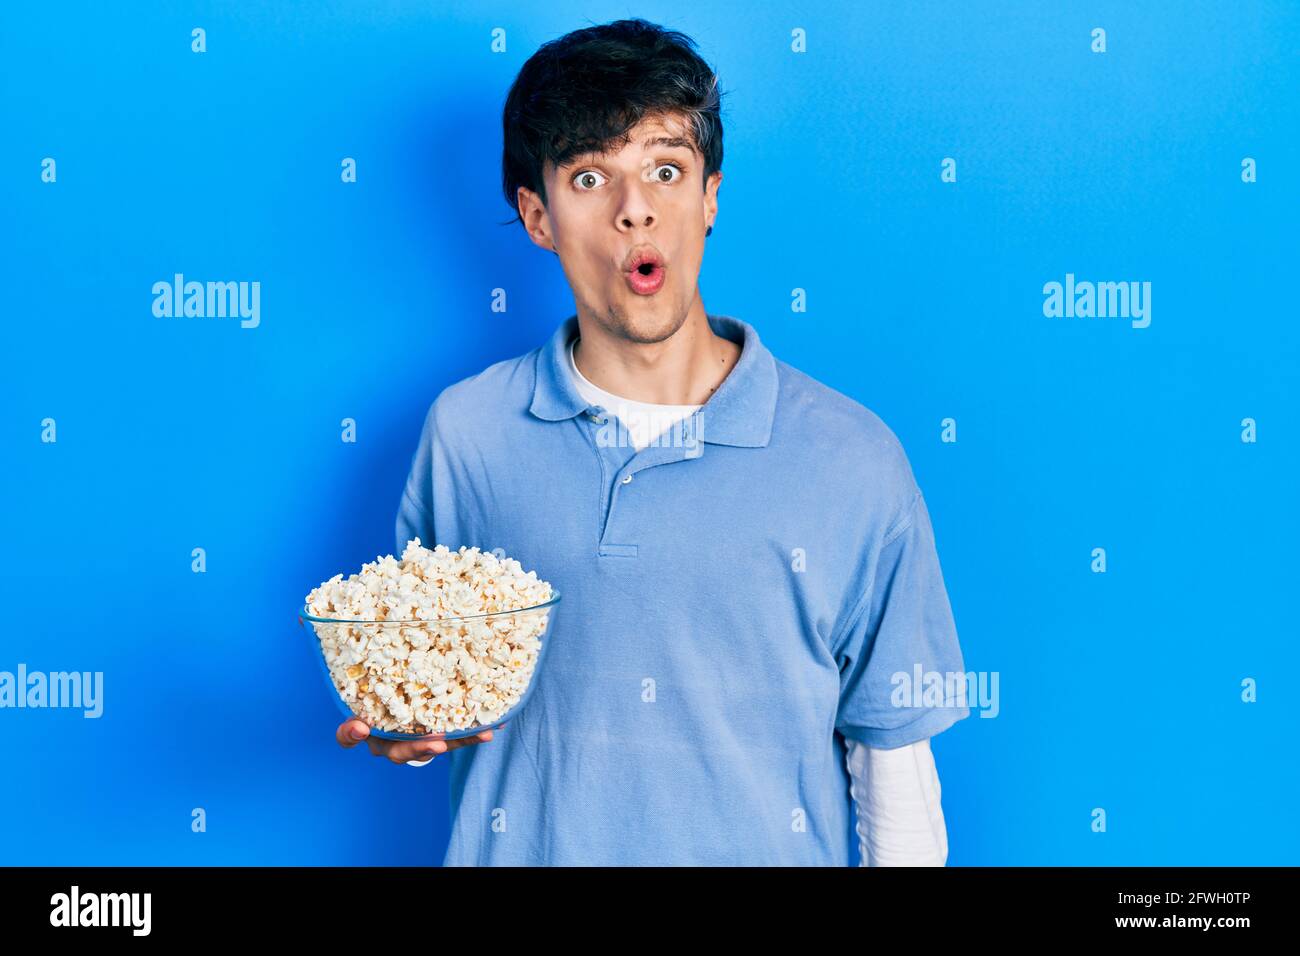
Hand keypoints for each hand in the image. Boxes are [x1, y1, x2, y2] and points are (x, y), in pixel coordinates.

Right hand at [336, 717, 504, 763]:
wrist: (403, 713)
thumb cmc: (380, 710)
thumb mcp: (365, 703)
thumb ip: (356, 715)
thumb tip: (359, 728)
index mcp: (367, 732)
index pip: (349, 736)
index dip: (353, 734)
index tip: (361, 728)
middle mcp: (390, 744)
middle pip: (400, 751)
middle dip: (420, 748)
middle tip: (436, 744)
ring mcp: (417, 743)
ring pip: (436, 746)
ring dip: (459, 741)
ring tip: (481, 735)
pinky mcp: (440, 740)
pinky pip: (456, 739)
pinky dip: (475, 734)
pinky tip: (494, 727)